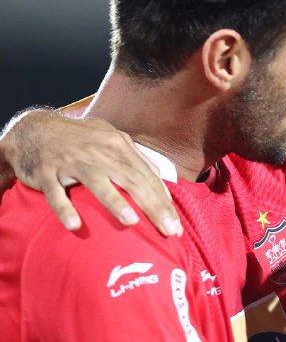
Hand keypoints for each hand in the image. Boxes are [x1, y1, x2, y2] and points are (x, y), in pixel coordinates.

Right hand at [0, 109, 180, 235]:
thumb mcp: (112, 140)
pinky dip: (64, 209)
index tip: (176, 224)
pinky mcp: (47, 172)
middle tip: (168, 230)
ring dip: (115, 202)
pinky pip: (56, 193)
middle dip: (152, 206)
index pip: (147, 176)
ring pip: (97, 183)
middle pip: (131, 180)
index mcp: (118, 144)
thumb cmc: (81, 140)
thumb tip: (163, 181)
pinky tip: (75, 225)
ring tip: (132, 221)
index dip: (163, 200)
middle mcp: (99, 151)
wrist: (34, 130)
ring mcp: (72, 161)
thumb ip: (136, 160)